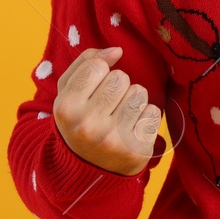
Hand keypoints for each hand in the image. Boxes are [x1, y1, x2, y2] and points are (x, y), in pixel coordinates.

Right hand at [52, 45, 161, 176]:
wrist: (87, 167)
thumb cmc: (79, 118)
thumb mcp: (68, 90)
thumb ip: (86, 62)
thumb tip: (117, 51)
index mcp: (66, 108)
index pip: (98, 66)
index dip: (100, 72)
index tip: (94, 87)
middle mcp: (88, 125)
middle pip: (121, 78)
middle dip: (118, 86)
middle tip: (108, 105)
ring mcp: (113, 140)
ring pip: (139, 93)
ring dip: (133, 100)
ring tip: (120, 116)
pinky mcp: (136, 149)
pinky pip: (153, 112)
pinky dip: (145, 117)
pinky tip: (131, 128)